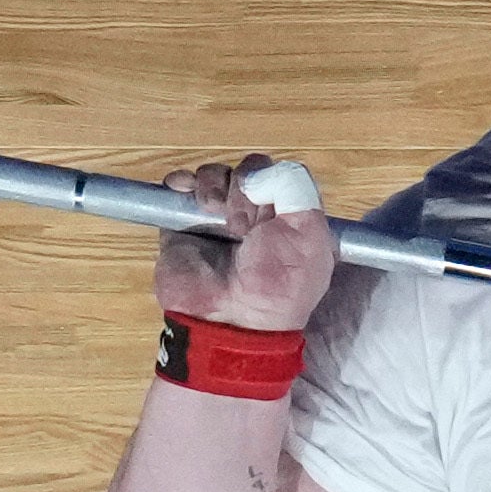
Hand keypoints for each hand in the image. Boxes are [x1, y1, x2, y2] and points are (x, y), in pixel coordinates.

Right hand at [154, 155, 333, 333]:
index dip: (271, 181)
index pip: (279, 175)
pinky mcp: (183, 225)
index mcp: (288, 220)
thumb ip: (297, 190)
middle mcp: (255, 217)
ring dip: (213, 182)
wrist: (232, 320)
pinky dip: (181, 182)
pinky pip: (180, 187)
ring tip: (213, 212)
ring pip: (215, 175)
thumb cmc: (279, 282)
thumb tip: (261, 172)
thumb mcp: (310, 235)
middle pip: (246, 171)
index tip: (267, 208)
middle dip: (243, 184)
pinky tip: (184, 191)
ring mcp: (218, 220)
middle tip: (241, 222)